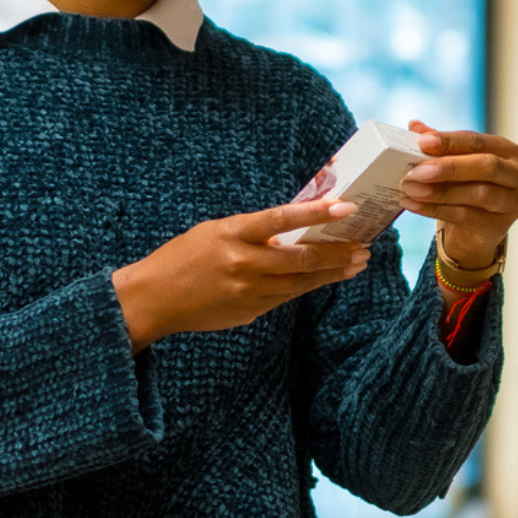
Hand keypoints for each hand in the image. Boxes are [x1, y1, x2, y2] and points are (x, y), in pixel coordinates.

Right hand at [112, 200, 372, 349]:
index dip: (315, 212)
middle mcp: (242, 263)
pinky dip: (306, 286)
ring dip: (331, 272)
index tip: (345, 206)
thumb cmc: (182, 258)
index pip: (280, 219)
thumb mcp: (214, 231)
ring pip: (300, 282)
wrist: (154, 299)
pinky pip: (285, 297)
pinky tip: (324, 278)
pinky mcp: (249, 311)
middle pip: (301, 258)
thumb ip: (252, 232)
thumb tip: (291, 231)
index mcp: (232, 234)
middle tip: (363, 246)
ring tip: (355, 264)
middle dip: (337, 252)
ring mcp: (247, 291)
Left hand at [399, 122, 517, 272]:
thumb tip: (414, 125)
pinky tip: (414, 205)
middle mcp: (517, 174)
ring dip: (440, 191)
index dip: (450, 141)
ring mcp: (512, 202)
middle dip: (448, 167)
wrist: (474, 232)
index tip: (422, 142)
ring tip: (411, 188)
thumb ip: (440, 146)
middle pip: (486, 166)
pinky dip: (436, 210)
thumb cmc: (467, 188)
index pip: (477, 141)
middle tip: (416, 171)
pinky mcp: (500, 226)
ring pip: (478, 194)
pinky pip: (466, 217)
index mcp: (506, 150)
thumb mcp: (456, 164)